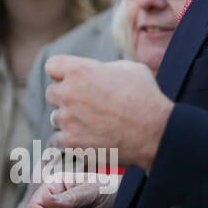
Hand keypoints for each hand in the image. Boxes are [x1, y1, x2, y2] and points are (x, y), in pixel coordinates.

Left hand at [45, 55, 173, 170]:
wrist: (156, 131)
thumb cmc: (146, 97)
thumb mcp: (128, 68)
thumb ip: (104, 67)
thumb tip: (97, 71)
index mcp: (79, 71)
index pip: (52, 66)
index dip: (62, 73)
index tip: (71, 80)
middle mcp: (68, 93)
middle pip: (51, 93)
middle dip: (65, 97)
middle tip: (85, 105)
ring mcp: (67, 118)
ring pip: (55, 118)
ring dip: (69, 120)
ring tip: (91, 124)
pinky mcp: (70, 142)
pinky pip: (57, 140)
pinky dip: (69, 141)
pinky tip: (84, 139)